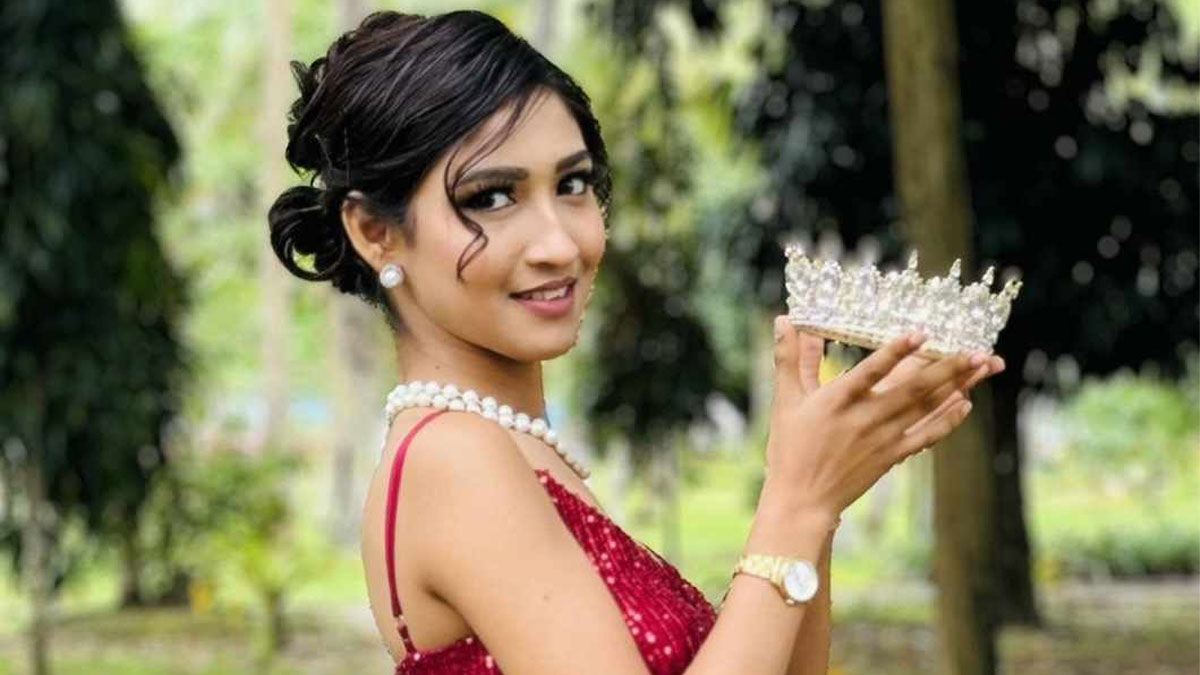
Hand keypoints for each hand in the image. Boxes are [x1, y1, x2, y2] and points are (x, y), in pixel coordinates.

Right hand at [793, 328, 1003, 444]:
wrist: (803, 499)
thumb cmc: (790, 447)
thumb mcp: (786, 400)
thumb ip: (790, 359)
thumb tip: (783, 320)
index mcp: (837, 400)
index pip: (871, 371)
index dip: (896, 352)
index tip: (921, 333)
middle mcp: (865, 418)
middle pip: (913, 389)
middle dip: (948, 368)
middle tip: (977, 350)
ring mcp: (882, 439)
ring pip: (925, 408)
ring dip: (956, 386)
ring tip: (981, 367)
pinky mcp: (891, 456)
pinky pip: (926, 437)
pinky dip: (947, 421)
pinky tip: (964, 404)